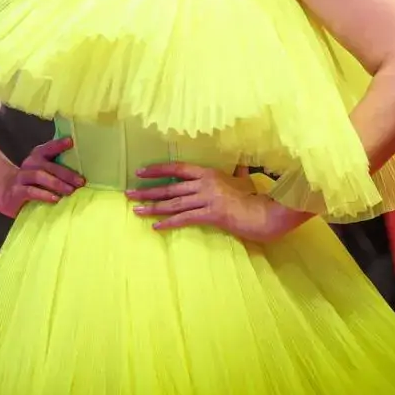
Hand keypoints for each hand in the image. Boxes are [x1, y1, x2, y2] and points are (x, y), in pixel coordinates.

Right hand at [0, 136, 82, 217]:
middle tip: (80, 181)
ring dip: (56, 183)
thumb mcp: (43, 174)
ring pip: (39, 176)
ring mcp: (21, 178)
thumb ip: (56, 171)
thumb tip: (82, 177)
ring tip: (70, 190)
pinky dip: (44, 195)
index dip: (58, 144)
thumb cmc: (31, 183)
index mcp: (37, 158)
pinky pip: (31, 191)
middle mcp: (29, 165)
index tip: (71, 142)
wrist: (4, 192)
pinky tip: (55, 199)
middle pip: (47, 165)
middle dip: (65, 172)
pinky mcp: (16, 192)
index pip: (47, 148)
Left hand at [127, 162, 310, 241]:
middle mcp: (204, 184)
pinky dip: (169, 223)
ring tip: (136, 210)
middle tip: (129, 194)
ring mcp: (207, 198)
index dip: (157, 170)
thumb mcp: (244, 181)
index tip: (140, 172)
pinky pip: (185, 218)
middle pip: (170, 187)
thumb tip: (242, 167)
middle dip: (147, 191)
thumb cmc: (254, 197)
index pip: (177, 168)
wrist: (265, 213)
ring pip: (174, 203)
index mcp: (208, 173)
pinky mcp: (211, 214)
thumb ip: (239, 173)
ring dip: (153, 208)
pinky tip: (156, 226)